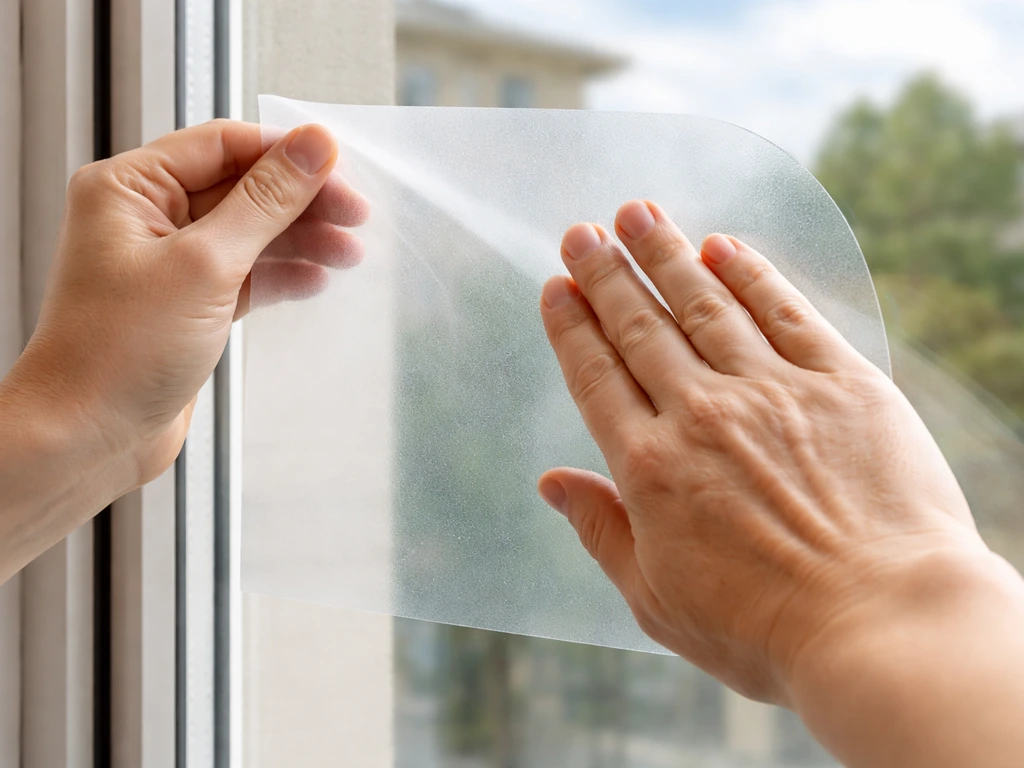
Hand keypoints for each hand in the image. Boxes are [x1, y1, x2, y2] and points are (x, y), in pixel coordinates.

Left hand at [1, 120, 365, 536]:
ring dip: (300, 240)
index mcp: (129, 188)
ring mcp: (168, 263)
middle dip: (301, 202)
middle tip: (354, 215)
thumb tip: (312, 149)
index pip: (223, 146)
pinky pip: (245, 274)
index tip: (337, 167)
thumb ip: (265, 202)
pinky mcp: (188, 304)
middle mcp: (145, 218)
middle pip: (242, 188)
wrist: (87, 436)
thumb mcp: (205, 265)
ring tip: (346, 252)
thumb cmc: (115, 354)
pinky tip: (314, 280)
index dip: (284, 154)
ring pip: (249, 233)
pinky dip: (281, 276)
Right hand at [536, 199, 996, 703]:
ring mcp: (772, 392)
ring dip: (666, 254)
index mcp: (650, 469)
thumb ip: (600, 532)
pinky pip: (785, 312)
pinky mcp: (841, 382)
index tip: (557, 288)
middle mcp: (701, 415)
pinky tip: (723, 245)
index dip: (572, 327)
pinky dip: (750, 273)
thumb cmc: (765, 630)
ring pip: (703, 305)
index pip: (597, 377)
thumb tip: (550, 484)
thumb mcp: (656, 601)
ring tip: (636, 213)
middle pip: (640, 327)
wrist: (883, 625)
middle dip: (606, 274)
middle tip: (581, 232)